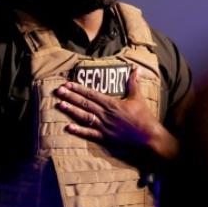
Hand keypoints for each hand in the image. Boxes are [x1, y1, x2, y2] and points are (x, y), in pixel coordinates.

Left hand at [55, 67, 178, 159]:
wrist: (149, 138)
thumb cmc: (144, 118)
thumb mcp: (138, 98)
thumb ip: (134, 83)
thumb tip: (136, 69)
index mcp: (112, 103)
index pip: (91, 93)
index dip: (78, 88)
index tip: (68, 84)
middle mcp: (105, 114)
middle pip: (84, 103)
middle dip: (70, 97)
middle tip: (58, 91)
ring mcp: (104, 127)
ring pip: (84, 117)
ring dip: (71, 111)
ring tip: (60, 105)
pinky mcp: (105, 138)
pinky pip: (89, 134)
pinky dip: (79, 131)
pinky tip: (68, 127)